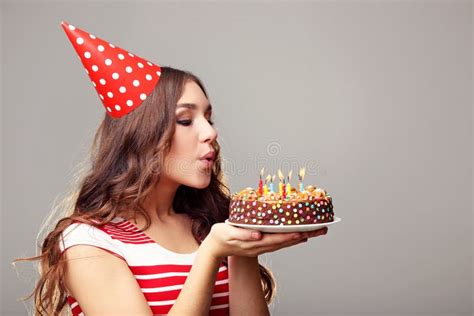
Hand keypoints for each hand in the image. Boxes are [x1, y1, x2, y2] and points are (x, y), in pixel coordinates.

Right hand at [201, 222, 327, 258]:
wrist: (216, 246)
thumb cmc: (221, 237)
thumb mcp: (229, 233)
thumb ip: (243, 234)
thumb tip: (258, 234)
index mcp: (255, 243)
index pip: (277, 240)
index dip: (291, 236)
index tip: (304, 232)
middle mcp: (262, 246)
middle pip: (287, 241)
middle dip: (304, 235)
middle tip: (320, 229)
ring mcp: (263, 246)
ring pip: (286, 242)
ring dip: (302, 237)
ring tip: (316, 231)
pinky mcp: (262, 244)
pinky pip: (281, 241)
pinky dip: (292, 238)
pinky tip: (300, 235)